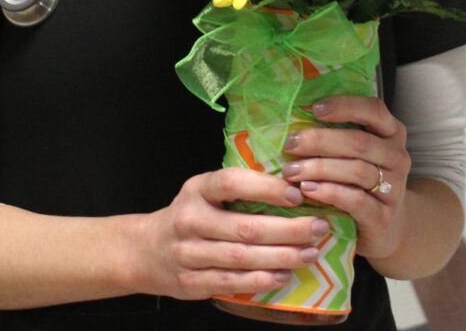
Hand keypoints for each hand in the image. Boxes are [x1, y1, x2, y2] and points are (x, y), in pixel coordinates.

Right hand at [138, 168, 331, 299]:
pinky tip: (283, 275)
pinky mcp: (192, 283)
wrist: (146, 250)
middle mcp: (191, 220)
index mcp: (197, 189)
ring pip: (242, 258)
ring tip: (310, 253)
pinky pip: (232, 283)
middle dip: (288, 229)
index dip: (266, 188)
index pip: (232, 183)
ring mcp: (189, 254)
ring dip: (282, 257)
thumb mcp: (203, 191)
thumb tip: (291, 186)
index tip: (296, 193)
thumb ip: (236, 189)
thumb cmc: (188, 214)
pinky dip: (261, 280)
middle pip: (246, 227)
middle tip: (319, 228)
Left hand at [281, 95, 411, 260]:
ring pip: (357, 171)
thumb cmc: (358, 177)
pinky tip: (307, 190)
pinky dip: (329, 192)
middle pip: (360, 142)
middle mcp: (397, 157)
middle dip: (320, 141)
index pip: (373, 110)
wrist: (383, 225)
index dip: (344, 106)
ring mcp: (394, 188)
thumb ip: (334, 130)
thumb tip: (293, 111)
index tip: (315, 109)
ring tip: (291, 170)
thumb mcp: (353, 150)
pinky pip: (356, 200)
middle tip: (290, 143)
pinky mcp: (383, 216)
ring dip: (319, 168)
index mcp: (391, 132)